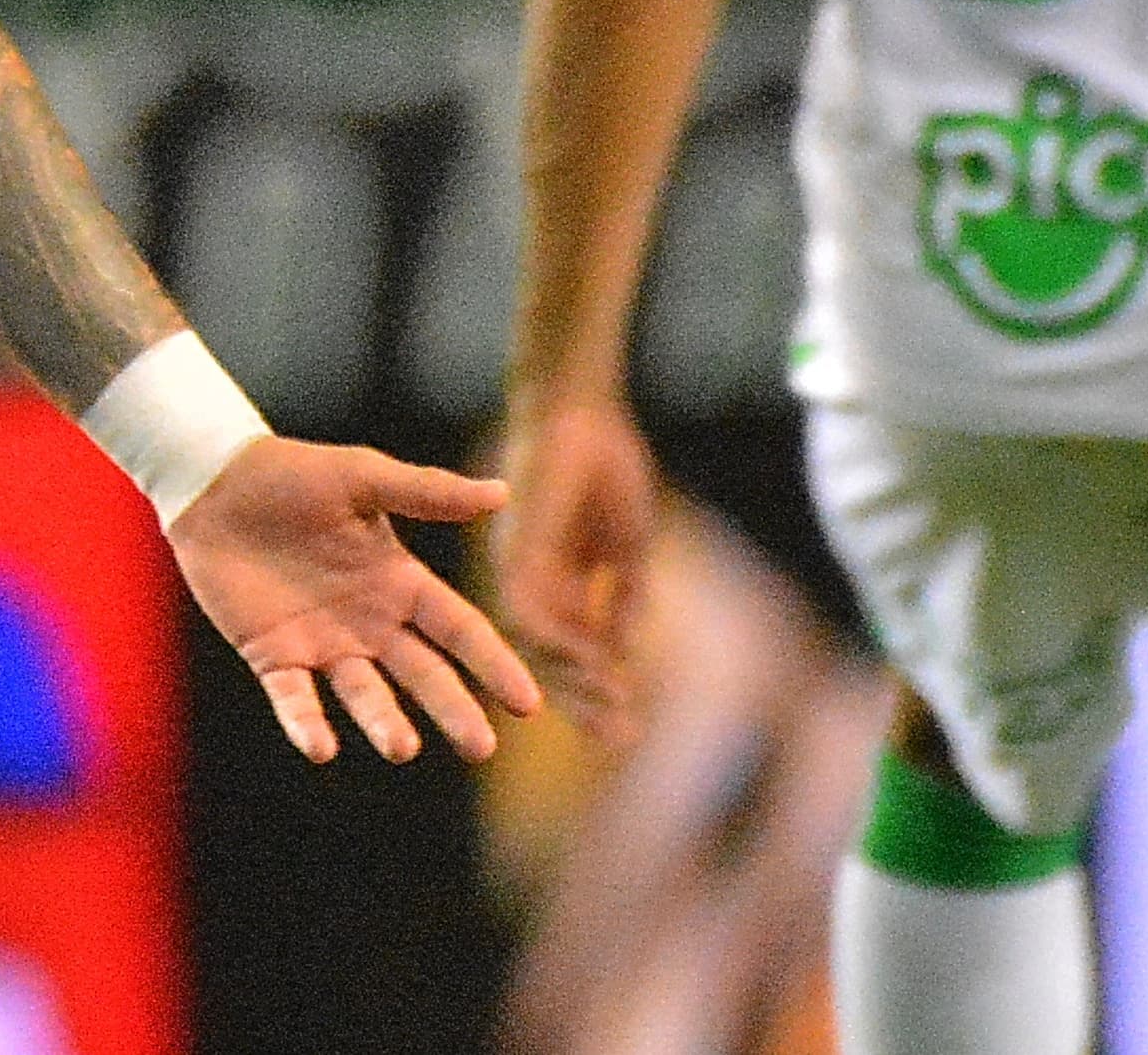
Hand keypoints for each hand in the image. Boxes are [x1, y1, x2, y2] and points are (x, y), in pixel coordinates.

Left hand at [169, 437, 542, 765]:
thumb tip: (503, 493)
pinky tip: (320, 745)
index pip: (459, 630)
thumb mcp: (365, 476)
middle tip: (480, 748)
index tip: (528, 703)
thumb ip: (429, 492)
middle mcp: (369, 622)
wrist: (216, 484)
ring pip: (363, 693)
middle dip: (453, 710)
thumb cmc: (294, 474)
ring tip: (402, 748)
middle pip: (422, 673)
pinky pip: (293, 698)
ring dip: (383, 721)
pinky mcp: (273, 655)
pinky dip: (305, 723)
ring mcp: (322, 643)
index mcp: (400, 581)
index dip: (493, 664)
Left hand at [490, 393, 661, 741]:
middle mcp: (531, 584)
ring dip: (574, 681)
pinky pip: (528, 609)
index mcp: (557, 584)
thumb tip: (628, 649)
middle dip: (588, 700)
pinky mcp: (516, 549)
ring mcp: (520, 568)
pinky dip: (558, 641)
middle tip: (620, 742)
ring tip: (608, 714)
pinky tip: (588, 665)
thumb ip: (625, 594)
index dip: (602, 689)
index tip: (630, 728)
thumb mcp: (626, 542)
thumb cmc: (604, 463)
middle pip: (554, 659)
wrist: (579, 406)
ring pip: (538, 645)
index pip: (576, 652)